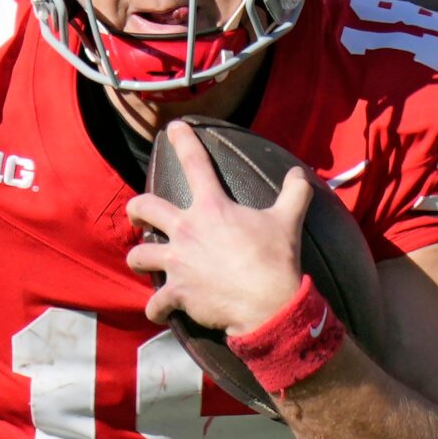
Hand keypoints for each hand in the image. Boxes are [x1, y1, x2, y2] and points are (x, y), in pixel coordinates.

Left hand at [125, 122, 311, 334]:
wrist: (267, 303)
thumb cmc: (275, 259)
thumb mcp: (288, 220)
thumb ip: (294, 192)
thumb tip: (301, 173)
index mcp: (212, 208)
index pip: (195, 163)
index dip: (183, 140)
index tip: (172, 128)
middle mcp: (187, 231)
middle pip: (144, 208)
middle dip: (136, 211)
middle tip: (139, 216)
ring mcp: (178, 263)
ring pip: (139, 256)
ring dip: (139, 259)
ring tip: (144, 261)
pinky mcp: (177, 293)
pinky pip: (154, 304)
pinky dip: (156, 309)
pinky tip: (160, 310)